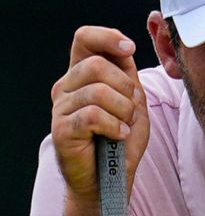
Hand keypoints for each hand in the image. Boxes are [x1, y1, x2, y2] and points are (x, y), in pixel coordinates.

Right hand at [50, 26, 148, 203]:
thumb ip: (128, 73)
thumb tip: (125, 47)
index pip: (84, 38)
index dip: (107, 37)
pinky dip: (115, 126)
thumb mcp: (133, 99)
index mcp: (83, 74)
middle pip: (96, 65)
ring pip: (98, 91)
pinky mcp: (61, 130)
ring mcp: (61, 108)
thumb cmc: (122, 138)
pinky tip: (118, 136)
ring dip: (123, 111)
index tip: (129, 49)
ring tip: (123, 126)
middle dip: (125, 87)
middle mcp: (67, 86)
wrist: (112, 178)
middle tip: (130, 109)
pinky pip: (93, 115)